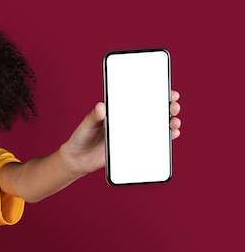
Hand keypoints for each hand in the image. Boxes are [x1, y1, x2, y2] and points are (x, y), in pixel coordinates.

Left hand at [60, 90, 181, 175]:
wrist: (78, 159)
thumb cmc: (81, 137)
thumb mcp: (87, 124)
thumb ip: (93, 116)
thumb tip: (101, 106)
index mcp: (119, 111)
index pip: (141, 100)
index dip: (157, 95)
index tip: (169, 92)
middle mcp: (129, 122)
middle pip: (153, 112)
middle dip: (168, 108)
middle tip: (173, 107)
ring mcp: (132, 135)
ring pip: (156, 127)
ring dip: (169, 123)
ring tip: (174, 122)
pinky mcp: (133, 149)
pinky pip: (152, 143)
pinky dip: (164, 139)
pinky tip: (171, 135)